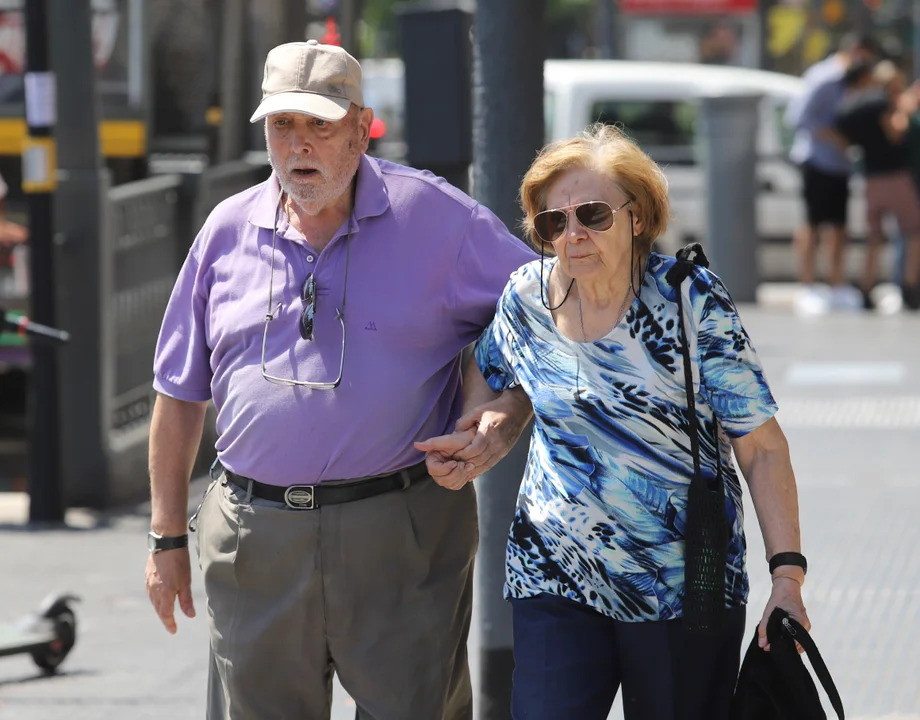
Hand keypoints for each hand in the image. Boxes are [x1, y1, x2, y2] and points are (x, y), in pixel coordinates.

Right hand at [145, 548, 194, 633]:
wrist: (166, 543)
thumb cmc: (179, 561)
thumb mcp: (186, 581)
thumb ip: (186, 600)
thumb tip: (190, 616)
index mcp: (164, 594)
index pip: (166, 614)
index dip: (170, 623)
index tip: (174, 631)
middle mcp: (154, 591)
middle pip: (158, 609)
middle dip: (164, 618)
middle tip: (170, 624)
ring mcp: (149, 583)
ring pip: (153, 602)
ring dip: (160, 609)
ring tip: (166, 613)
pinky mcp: (147, 576)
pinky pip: (150, 593)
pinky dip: (155, 599)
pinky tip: (159, 598)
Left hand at [414, 388, 531, 489]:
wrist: (519, 409)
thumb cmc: (497, 408)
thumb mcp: (478, 411)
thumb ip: (464, 423)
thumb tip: (453, 434)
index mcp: (489, 433)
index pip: (470, 449)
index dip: (455, 453)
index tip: (440, 452)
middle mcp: (495, 446)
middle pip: (473, 462)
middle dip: (457, 464)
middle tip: (442, 463)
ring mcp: (499, 452)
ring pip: (479, 468)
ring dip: (464, 471)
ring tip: (451, 469)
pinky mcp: (501, 456)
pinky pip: (486, 468)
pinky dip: (474, 471)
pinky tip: (465, 471)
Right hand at [414, 427, 477, 489]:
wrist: (471, 443)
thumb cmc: (460, 440)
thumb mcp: (448, 440)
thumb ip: (432, 443)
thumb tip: (415, 445)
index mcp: (432, 460)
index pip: (433, 470)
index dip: (446, 468)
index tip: (455, 462)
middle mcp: (437, 469)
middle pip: (442, 480)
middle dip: (456, 473)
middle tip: (464, 464)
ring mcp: (445, 476)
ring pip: (450, 484)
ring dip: (462, 476)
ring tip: (469, 465)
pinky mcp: (453, 480)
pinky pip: (457, 485)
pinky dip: (464, 479)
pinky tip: (468, 469)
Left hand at [757, 576, 808, 651]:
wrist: (787, 587)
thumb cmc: (779, 598)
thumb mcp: (768, 613)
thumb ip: (764, 629)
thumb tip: (762, 645)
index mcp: (799, 622)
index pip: (793, 643)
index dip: (781, 647)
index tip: (770, 649)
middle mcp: (805, 626)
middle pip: (796, 645)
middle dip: (783, 647)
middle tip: (770, 648)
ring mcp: (805, 626)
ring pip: (797, 642)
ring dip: (786, 644)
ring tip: (773, 644)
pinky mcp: (802, 625)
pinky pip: (797, 637)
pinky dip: (789, 640)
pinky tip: (779, 639)